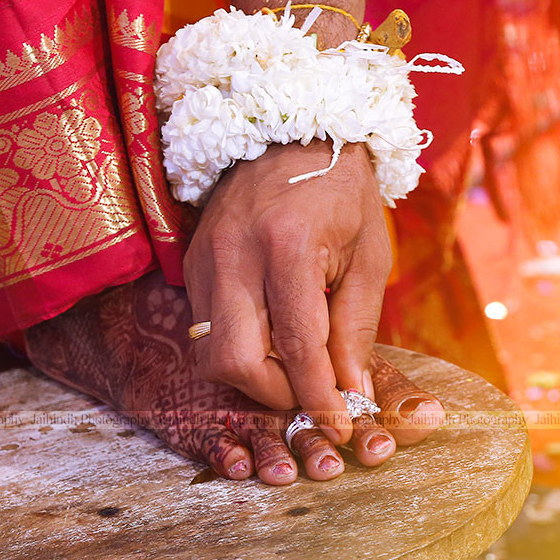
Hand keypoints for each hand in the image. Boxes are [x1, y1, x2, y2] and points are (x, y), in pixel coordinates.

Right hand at [183, 140, 390, 444]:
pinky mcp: (191, 265)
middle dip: (274, 393)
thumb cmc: (342, 194)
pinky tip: (269, 335)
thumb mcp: (368, 256)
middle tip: (309, 392)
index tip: (339, 426)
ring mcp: (205, 260)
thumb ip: (357, 328)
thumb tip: (353, 392)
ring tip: (291, 364)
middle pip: (235, 361)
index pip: (298, 346)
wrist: (292, 133)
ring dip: (255, 374)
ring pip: (212, 352)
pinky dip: (241, 347)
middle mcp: (235, 255)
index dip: (319, 396)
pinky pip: (208, 330)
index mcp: (288, 245)